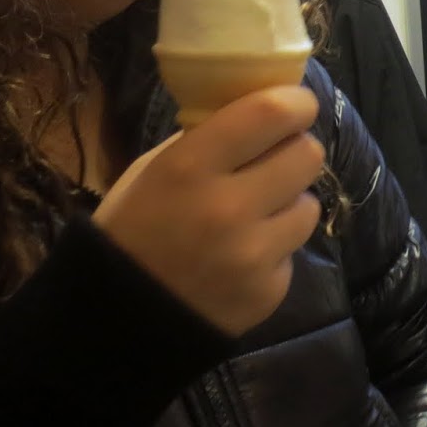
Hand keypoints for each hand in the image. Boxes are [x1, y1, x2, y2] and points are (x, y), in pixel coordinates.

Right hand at [93, 85, 323, 334]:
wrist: (116, 324)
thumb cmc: (128, 233)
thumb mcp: (151, 171)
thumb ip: (204, 141)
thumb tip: (256, 116)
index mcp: (190, 167)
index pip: (272, 113)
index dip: (296, 102)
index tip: (297, 104)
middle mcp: (229, 207)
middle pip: (308, 154)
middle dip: (295, 150)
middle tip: (276, 158)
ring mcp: (254, 255)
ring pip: (310, 204)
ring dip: (290, 202)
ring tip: (258, 212)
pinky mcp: (270, 292)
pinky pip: (294, 251)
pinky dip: (275, 247)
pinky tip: (243, 256)